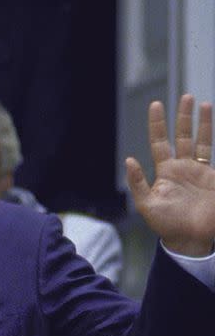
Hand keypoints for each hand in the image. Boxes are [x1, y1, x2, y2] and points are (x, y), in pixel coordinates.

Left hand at [126, 94, 214, 256]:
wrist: (193, 238)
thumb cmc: (168, 226)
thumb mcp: (147, 206)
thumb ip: (137, 184)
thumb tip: (129, 159)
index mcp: (164, 173)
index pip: (159, 142)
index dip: (157, 124)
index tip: (156, 105)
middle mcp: (181, 168)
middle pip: (180, 136)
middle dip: (181, 117)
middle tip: (183, 97)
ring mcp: (198, 170)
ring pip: (198, 140)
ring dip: (198, 122)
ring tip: (199, 102)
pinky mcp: (211, 175)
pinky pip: (209, 149)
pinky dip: (208, 133)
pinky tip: (208, 116)